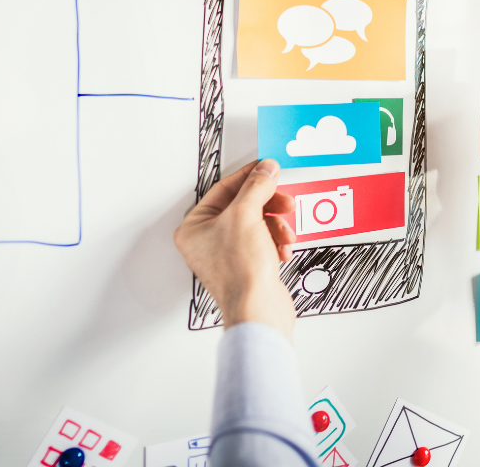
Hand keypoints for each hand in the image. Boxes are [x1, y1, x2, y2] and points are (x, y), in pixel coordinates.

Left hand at [174, 159, 297, 337]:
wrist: (258, 310)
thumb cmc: (240, 272)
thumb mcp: (247, 215)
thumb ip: (257, 186)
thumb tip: (265, 169)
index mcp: (194, 228)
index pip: (223, 190)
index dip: (249, 176)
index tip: (267, 168)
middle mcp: (206, 241)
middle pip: (243, 207)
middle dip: (268, 205)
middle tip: (284, 202)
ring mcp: (226, 255)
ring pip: (256, 224)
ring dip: (275, 225)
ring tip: (285, 234)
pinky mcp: (246, 266)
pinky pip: (263, 241)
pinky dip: (276, 242)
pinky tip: (282, 250)